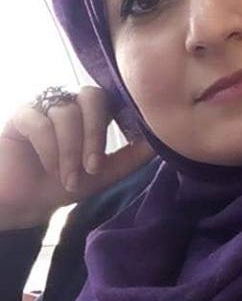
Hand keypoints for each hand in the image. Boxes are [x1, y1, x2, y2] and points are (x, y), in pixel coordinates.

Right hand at [0, 86, 154, 229]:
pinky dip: (49, 149)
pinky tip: (48, 168)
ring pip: (66, 113)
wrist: (22, 204)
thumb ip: (132, 156)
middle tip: (93, 167)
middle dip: (96, 133)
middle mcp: (70, 102)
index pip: (114, 96)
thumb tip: (161, 141)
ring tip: (68, 179)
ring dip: (70, 151)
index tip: (133, 135)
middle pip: (92, 96)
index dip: (125, 111)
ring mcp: (45, 105)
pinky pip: (40, 122)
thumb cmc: (62, 184)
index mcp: (93, 112)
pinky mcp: (20, 115)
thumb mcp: (104, 173)